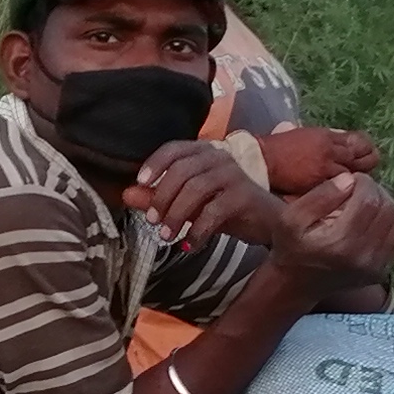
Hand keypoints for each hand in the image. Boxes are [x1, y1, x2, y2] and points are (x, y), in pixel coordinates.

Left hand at [128, 138, 289, 250]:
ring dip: (177, 215)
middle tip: (152, 220)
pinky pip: (214, 212)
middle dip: (162, 197)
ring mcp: (234, 175)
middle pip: (182, 170)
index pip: (174, 148)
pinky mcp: (244, 196)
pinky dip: (198, 231)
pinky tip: (190, 245)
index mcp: (204, 152)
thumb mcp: (188, 204)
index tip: (140, 183)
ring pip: (196, 189)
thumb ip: (159, 197)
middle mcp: (219, 158)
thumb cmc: (225, 209)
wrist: (267, 223)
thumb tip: (126, 195)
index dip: (155, 164)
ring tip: (166, 235)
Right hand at [257, 124, 383, 193]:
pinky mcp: (319, 182)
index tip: (367, 156)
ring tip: (362, 191)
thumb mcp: (303, 136)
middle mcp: (330, 149)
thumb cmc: (279, 150)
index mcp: (326, 136)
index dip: (366, 150)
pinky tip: (350, 199)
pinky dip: (348, 193)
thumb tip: (339, 141)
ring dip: (360, 182)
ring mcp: (326, 166)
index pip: (358, 141)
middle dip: (368, 165)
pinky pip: (342, 188)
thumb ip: (324, 139)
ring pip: (355, 174)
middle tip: (369, 176)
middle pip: (362, 156)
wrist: (263, 161)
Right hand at [276, 171, 393, 296]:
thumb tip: (350, 180)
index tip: (353, 178)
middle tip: (360, 188)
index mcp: (340, 243)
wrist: (296, 285)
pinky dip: (391, 221)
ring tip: (368, 201)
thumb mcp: (290, 218)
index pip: (368, 201)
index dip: (365, 182)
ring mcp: (376, 267)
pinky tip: (374, 218)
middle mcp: (363, 257)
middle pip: (387, 209)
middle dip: (376, 190)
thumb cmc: (291, 248)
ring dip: (387, 203)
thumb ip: (319, 197)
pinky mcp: (382, 271)